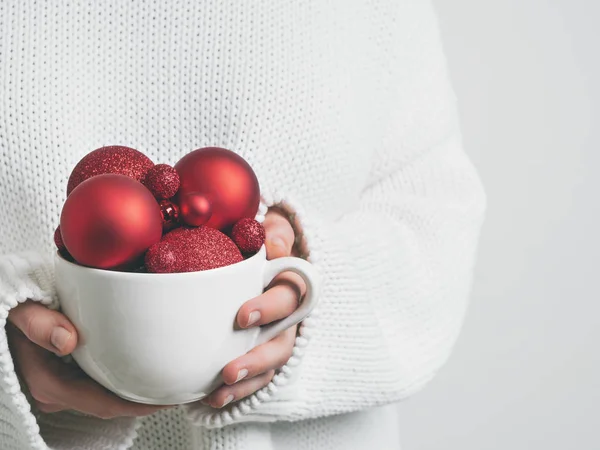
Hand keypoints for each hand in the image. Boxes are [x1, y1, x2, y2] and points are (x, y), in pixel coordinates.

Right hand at [7, 301, 165, 417]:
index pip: (105, 404)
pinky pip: (98, 385)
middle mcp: (56, 392)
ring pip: (105, 395)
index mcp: (49, 383)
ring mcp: (60, 387)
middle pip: (110, 404)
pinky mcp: (66, 377)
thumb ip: (39, 323)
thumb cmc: (16, 308)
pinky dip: (122, 379)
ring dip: (135, 391)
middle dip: (145, 400)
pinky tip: (142, 368)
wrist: (4, 310)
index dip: (141, 405)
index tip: (172, 397)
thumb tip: (67, 341)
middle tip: (182, 389)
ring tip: (170, 380)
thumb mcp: (22, 310)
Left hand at [202, 208, 305, 407]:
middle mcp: (289, 315)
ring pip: (271, 366)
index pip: (290, 298)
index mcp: (291, 283)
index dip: (270, 309)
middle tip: (228, 371)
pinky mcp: (261, 351)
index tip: (242, 317)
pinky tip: (213, 398)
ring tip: (219, 394)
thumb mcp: (273, 225)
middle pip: (284, 343)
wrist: (258, 252)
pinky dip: (239, 391)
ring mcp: (276, 336)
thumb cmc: (262, 238)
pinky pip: (257, 377)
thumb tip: (275, 244)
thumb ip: (276, 230)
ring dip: (248, 381)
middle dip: (258, 359)